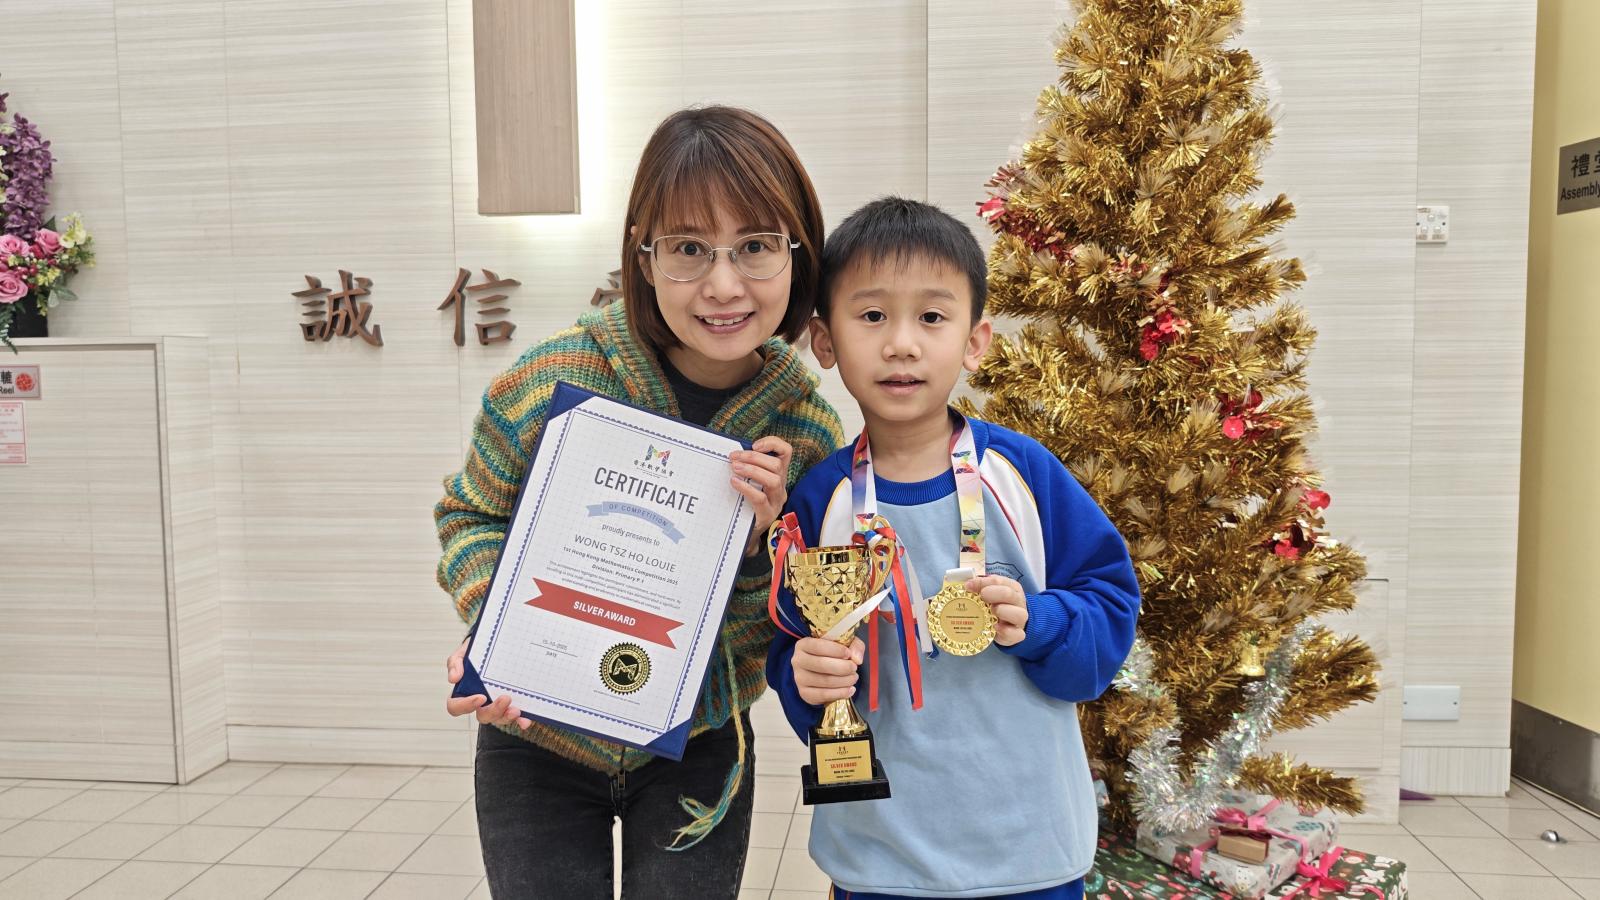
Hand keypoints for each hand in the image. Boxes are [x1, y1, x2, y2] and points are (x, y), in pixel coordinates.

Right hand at [444, 637, 531, 728]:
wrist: (499, 644)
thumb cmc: (478, 652)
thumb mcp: (464, 652)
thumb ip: (455, 662)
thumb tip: (454, 678)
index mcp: (464, 692)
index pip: (456, 706)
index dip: (466, 706)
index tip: (480, 697)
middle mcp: (480, 703)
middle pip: (482, 715)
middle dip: (494, 710)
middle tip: (505, 698)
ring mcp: (497, 705)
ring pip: (499, 719)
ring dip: (507, 717)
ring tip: (517, 710)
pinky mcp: (512, 705)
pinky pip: (516, 716)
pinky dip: (521, 720)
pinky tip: (526, 720)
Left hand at [730, 436, 793, 555]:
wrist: (746, 534)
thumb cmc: (746, 503)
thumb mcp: (751, 482)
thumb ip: (748, 468)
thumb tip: (734, 454)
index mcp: (779, 475)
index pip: (786, 452)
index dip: (773, 443)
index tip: (754, 444)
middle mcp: (781, 487)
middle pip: (777, 465)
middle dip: (754, 457)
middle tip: (734, 457)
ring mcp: (776, 502)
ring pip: (773, 480)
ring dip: (752, 470)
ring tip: (735, 468)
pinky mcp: (767, 515)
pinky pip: (760, 498)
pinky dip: (746, 487)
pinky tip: (734, 482)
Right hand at [791, 636, 863, 705]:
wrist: (821, 671)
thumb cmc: (833, 654)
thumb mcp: (844, 644)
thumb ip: (854, 646)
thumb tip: (857, 659)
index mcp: (804, 644)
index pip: (818, 646)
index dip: (835, 650)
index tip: (849, 654)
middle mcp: (798, 661)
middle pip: (821, 665)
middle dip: (843, 667)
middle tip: (854, 668)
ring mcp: (799, 678)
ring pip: (824, 681)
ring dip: (844, 680)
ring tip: (854, 678)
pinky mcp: (804, 693)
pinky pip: (823, 695)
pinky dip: (840, 693)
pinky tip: (850, 689)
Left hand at [966, 574, 1028, 645]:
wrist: (1008, 624)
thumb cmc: (996, 605)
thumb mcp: (989, 593)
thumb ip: (980, 587)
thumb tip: (967, 584)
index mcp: (1011, 587)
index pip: (998, 581)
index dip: (982, 582)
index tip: (968, 585)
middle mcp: (1018, 601)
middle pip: (1009, 594)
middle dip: (993, 593)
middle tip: (982, 596)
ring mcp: (1020, 619)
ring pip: (1019, 614)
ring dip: (1004, 611)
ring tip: (992, 611)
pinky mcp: (1018, 634)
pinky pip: (1018, 634)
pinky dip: (1007, 631)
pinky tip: (996, 627)